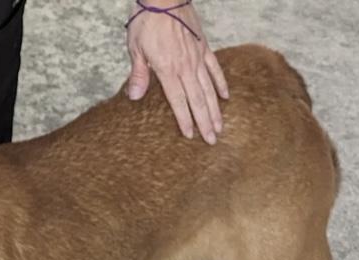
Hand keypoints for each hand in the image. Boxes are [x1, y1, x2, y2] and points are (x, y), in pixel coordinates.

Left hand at [126, 1, 228, 143]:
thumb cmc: (146, 20)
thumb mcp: (136, 48)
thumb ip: (138, 74)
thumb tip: (133, 97)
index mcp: (168, 69)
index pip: (178, 101)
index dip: (184, 119)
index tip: (190, 136)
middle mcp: (186, 65)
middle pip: (198, 99)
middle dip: (204, 122)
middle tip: (212, 140)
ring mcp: (197, 56)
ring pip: (209, 88)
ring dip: (215, 109)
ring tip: (220, 127)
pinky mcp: (203, 46)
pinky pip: (215, 68)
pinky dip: (220, 83)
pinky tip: (225, 97)